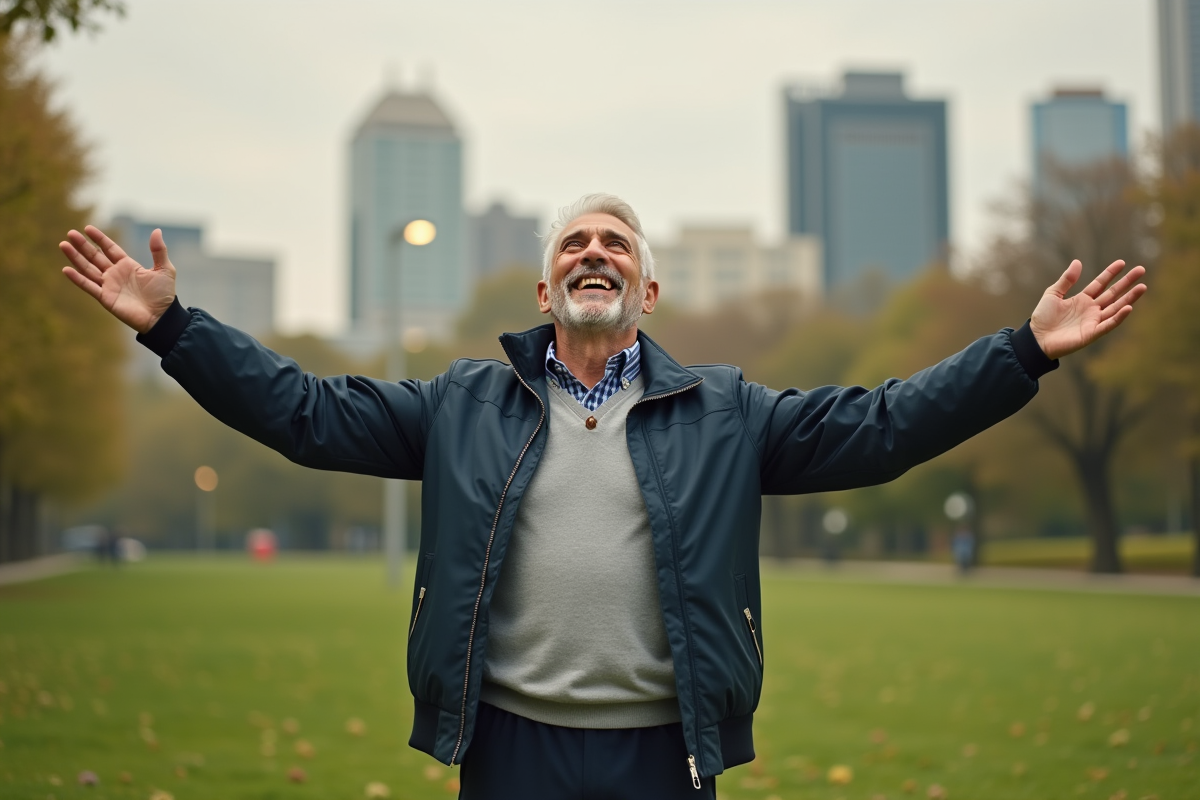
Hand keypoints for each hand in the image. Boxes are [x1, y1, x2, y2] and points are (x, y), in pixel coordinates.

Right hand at [60, 225, 176, 333]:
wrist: (162, 317)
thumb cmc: (164, 295)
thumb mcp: (165, 269)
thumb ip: (159, 250)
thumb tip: (157, 230)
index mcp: (128, 265)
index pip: (110, 249)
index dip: (99, 239)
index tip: (87, 228)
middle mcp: (115, 274)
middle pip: (95, 257)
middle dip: (83, 245)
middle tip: (71, 233)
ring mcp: (109, 286)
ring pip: (88, 269)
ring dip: (75, 258)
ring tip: (64, 245)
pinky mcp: (105, 298)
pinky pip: (88, 286)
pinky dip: (77, 279)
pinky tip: (66, 269)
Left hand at [1029, 259, 1146, 359]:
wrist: (1036, 338)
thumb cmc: (1043, 317)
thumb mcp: (1053, 294)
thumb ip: (1066, 280)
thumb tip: (1077, 262)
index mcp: (1083, 299)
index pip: (1100, 284)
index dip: (1110, 273)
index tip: (1122, 262)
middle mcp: (1091, 310)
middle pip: (1113, 294)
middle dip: (1127, 283)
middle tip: (1141, 270)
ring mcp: (1093, 321)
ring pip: (1116, 307)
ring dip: (1129, 298)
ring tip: (1142, 287)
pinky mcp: (1092, 333)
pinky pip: (1108, 325)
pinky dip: (1118, 317)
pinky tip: (1128, 307)